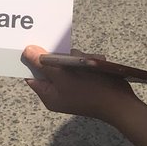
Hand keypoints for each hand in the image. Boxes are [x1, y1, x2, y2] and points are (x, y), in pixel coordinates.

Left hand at [22, 44, 136, 122]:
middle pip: (50, 66)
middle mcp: (58, 92)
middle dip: (62, 58)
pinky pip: (79, 66)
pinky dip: (86, 62)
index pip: (32, 74)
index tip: (34, 43)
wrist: (121, 102)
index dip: (31, 59)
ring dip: (77, 58)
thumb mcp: (62, 76)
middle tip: (72, 58)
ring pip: (67, 63)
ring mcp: (72, 87)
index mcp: (48, 95)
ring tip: (88, 62)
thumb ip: (42, 63)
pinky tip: (96, 62)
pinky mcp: (84, 82)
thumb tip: (25, 51)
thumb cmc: (89, 90)